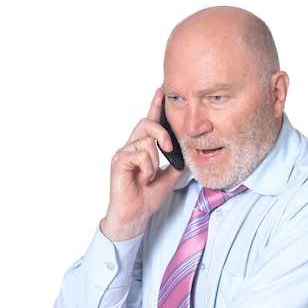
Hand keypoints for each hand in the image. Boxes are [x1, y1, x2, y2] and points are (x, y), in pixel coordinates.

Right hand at [101, 88, 184, 241]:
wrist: (136, 216)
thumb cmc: (147, 198)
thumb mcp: (170, 177)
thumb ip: (177, 162)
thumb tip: (188, 151)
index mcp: (143, 149)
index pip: (149, 123)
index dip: (155, 107)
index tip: (161, 91)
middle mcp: (131, 147)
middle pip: (146, 124)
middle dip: (161, 132)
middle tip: (170, 148)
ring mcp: (123, 153)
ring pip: (145, 141)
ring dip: (155, 160)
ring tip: (150, 177)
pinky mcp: (118, 161)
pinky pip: (139, 154)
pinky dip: (147, 168)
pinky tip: (144, 179)